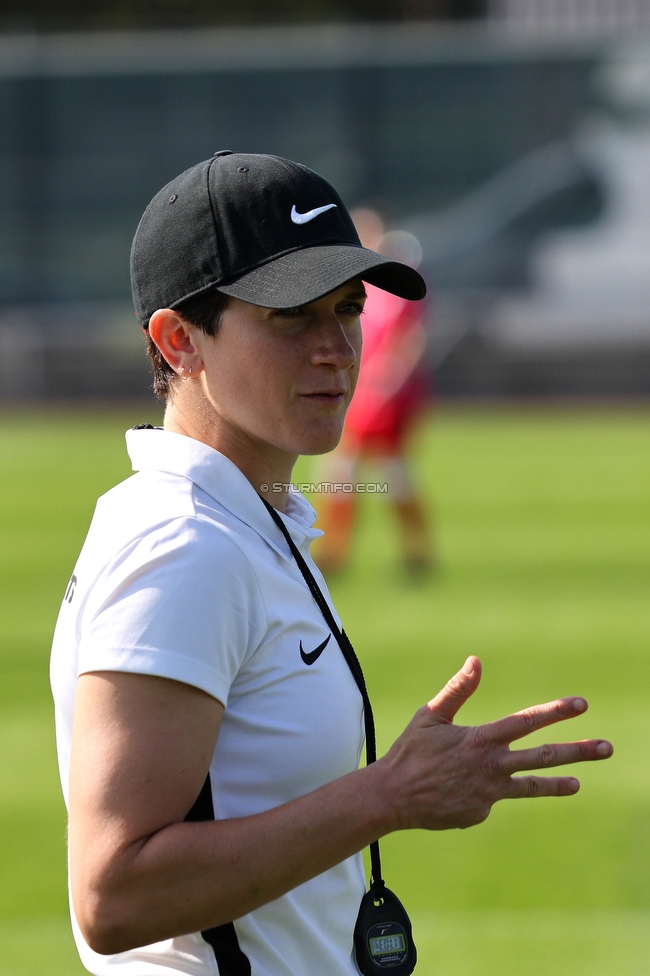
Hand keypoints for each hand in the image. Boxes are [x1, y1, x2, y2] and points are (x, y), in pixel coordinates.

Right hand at [382, 656, 612, 831]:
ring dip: (559, 782)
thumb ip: (458, 689)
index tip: (581, 704)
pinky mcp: (481, 812)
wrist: (393, 797)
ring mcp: (490, 793)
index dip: (555, 712)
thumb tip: (476, 661)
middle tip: (607, 747)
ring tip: (579, 782)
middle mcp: (492, 766)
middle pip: (544, 757)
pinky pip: (491, 798)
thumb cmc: (411, 752)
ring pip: (532, 785)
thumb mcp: (431, 715)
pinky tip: (457, 789)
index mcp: (482, 739)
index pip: (527, 722)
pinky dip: (482, 790)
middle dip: (578, 751)